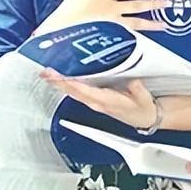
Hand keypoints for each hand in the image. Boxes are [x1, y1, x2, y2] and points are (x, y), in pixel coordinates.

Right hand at [35, 0, 167, 34]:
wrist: (60, 34)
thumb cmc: (67, 12)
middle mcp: (111, 9)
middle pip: (136, 5)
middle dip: (152, 4)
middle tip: (166, 2)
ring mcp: (112, 25)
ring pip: (137, 23)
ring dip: (151, 23)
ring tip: (163, 24)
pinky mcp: (110, 39)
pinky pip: (128, 38)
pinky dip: (139, 39)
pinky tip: (149, 40)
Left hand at [41, 69, 158, 128]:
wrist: (145, 117)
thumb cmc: (142, 108)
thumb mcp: (144, 99)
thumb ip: (137, 90)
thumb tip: (132, 81)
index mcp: (106, 102)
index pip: (85, 91)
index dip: (71, 83)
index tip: (60, 76)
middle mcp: (97, 103)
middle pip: (74, 92)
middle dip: (59, 82)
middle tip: (45, 72)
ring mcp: (95, 102)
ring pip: (74, 93)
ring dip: (60, 84)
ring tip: (49, 73)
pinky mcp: (95, 100)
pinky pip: (78, 92)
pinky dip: (68, 85)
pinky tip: (62, 79)